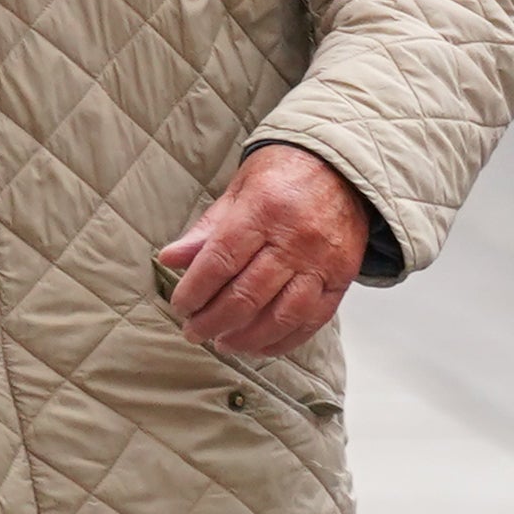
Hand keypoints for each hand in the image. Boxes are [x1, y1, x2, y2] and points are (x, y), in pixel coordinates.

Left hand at [159, 145, 369, 358]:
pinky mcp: (342, 278)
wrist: (344, 167)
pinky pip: (311, 321)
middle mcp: (294, 239)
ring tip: (223, 343)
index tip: (180, 306)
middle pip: (247, 296)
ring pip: (280, 316)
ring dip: (246, 338)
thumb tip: (169, 259)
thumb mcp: (239, 190)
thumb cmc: (284, 175)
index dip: (195, 291)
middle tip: (194, 331)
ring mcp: (321, 262)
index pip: (220, 262)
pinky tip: (259, 346)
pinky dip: (283, 341)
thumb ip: (206, 230)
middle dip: (213, 321)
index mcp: (263, 210)